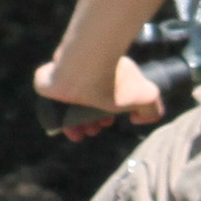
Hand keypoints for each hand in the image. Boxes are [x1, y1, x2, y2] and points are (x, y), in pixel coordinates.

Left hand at [32, 55, 166, 137]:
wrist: (83, 67)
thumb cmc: (114, 81)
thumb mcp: (146, 96)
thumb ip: (152, 109)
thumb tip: (137, 118)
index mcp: (107, 75)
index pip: (106, 98)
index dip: (108, 115)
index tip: (108, 123)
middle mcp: (87, 75)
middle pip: (87, 104)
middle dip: (91, 122)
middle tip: (93, 130)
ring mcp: (67, 77)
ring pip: (69, 106)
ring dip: (73, 124)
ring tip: (78, 133)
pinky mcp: (48, 80)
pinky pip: (51, 101)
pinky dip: (56, 115)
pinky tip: (62, 126)